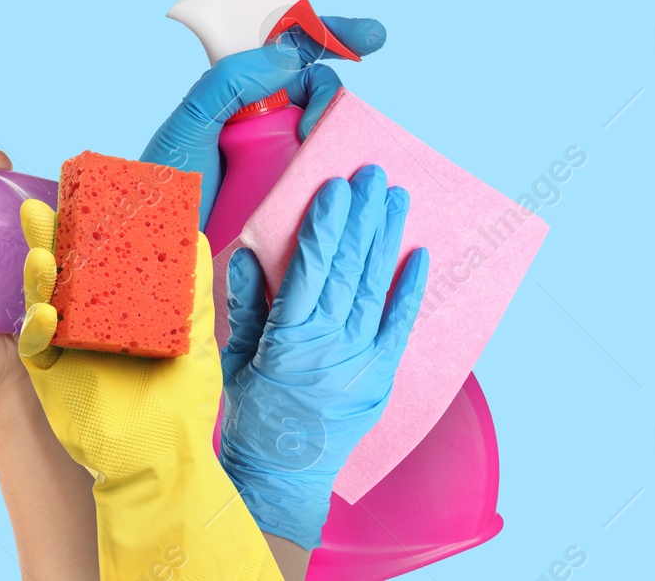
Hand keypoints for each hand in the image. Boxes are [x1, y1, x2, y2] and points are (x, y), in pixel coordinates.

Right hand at [15, 199, 279, 578]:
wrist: (161, 461)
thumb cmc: (182, 402)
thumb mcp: (196, 339)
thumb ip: (195, 290)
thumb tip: (198, 235)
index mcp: (121, 305)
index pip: (97, 257)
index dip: (86, 227)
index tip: (80, 192)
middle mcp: (90, 318)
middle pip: (62, 269)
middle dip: (48, 239)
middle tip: (39, 208)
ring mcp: (66, 344)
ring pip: (41, 299)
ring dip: (37, 275)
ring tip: (41, 254)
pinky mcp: (49, 374)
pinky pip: (35, 345)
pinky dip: (38, 327)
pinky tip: (48, 314)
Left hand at [140, 17, 386, 226]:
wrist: (158, 252)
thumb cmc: (163, 189)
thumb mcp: (189, 126)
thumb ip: (228, 82)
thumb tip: (287, 59)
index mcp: (242, 98)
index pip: (290, 54)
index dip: (330, 36)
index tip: (371, 37)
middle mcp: (266, 125)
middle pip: (318, 94)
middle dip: (332, 97)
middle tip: (313, 127)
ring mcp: (282, 162)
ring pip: (330, 137)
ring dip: (342, 139)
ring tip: (321, 160)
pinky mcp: (293, 200)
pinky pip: (330, 181)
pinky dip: (347, 179)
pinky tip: (351, 189)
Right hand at [220, 164, 428, 549]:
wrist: (283, 478)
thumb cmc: (254, 418)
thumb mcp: (235, 360)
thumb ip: (246, 305)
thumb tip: (250, 254)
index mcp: (288, 338)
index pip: (311, 266)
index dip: (325, 223)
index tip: (336, 186)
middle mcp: (330, 346)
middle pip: (349, 268)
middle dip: (362, 216)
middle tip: (373, 176)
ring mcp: (360, 361)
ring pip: (375, 287)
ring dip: (387, 238)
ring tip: (395, 198)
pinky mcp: (382, 376)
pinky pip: (399, 325)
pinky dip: (410, 289)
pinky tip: (419, 255)